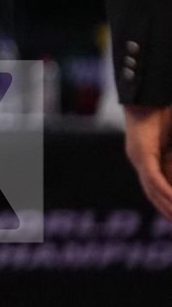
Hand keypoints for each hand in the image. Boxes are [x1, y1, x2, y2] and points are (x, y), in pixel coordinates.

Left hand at [124, 105, 171, 219]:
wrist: (148, 96)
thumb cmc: (162, 113)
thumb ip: (171, 156)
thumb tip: (171, 160)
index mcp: (146, 158)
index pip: (156, 188)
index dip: (165, 204)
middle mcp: (139, 160)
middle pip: (153, 193)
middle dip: (166, 211)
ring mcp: (138, 157)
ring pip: (152, 189)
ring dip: (166, 205)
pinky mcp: (142, 153)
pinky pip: (153, 177)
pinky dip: (164, 190)